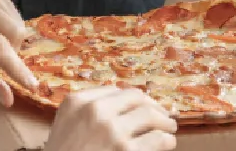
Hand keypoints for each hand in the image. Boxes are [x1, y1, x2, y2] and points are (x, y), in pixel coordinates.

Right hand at [45, 87, 176, 150]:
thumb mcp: (65, 124)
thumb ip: (87, 109)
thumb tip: (123, 103)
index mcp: (78, 102)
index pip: (117, 91)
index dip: (136, 99)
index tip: (145, 105)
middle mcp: (96, 112)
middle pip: (137, 99)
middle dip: (154, 107)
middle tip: (164, 116)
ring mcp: (113, 132)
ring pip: (151, 117)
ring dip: (165, 123)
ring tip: (169, 128)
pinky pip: (158, 140)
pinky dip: (166, 141)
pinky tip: (166, 143)